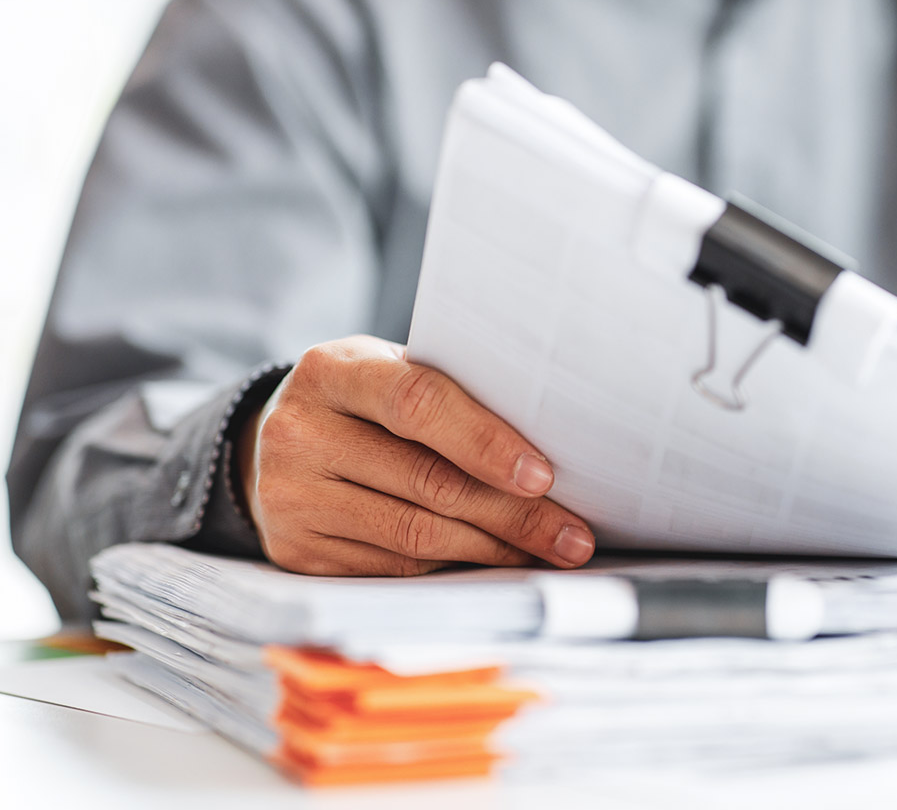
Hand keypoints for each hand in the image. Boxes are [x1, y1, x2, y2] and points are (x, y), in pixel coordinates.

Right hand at [235, 335, 595, 575]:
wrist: (279, 439)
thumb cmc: (365, 402)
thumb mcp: (391, 372)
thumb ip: (450, 397)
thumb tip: (548, 450)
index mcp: (332, 372)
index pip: (418, 404)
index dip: (485, 442)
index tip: (544, 476)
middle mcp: (300, 434)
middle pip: (427, 482)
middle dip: (514, 513)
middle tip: (573, 534)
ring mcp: (292, 499)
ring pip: (416, 534)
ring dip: (495, 548)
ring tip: (548, 550)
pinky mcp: (298, 552)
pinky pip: (396, 566)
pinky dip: (455, 564)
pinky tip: (494, 559)